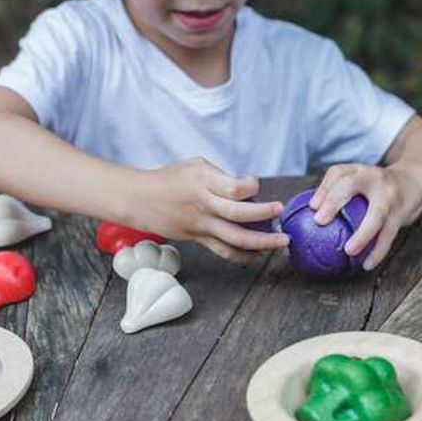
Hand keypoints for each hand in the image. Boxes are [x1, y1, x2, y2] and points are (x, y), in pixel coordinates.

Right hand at [133, 158, 290, 264]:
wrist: (140, 199)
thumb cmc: (171, 178)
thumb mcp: (196, 165)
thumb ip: (222, 176)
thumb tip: (249, 190)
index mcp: (202, 181)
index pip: (234, 188)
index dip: (251, 186)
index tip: (255, 183)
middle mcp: (202, 205)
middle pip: (238, 214)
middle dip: (264, 214)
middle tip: (280, 212)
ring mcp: (200, 225)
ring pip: (235, 238)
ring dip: (262, 242)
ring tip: (281, 241)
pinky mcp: (198, 239)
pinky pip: (224, 251)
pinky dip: (244, 255)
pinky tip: (259, 254)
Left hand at [308, 162, 421, 271]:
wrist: (414, 181)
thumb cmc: (375, 187)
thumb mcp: (359, 181)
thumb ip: (336, 194)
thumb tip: (305, 219)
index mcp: (358, 171)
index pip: (337, 173)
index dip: (323, 188)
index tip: (311, 207)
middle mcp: (373, 178)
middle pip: (350, 185)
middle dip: (334, 201)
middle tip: (319, 221)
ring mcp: (389, 195)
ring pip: (376, 215)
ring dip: (362, 234)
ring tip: (349, 251)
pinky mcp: (401, 213)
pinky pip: (388, 235)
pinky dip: (378, 251)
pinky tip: (367, 264)